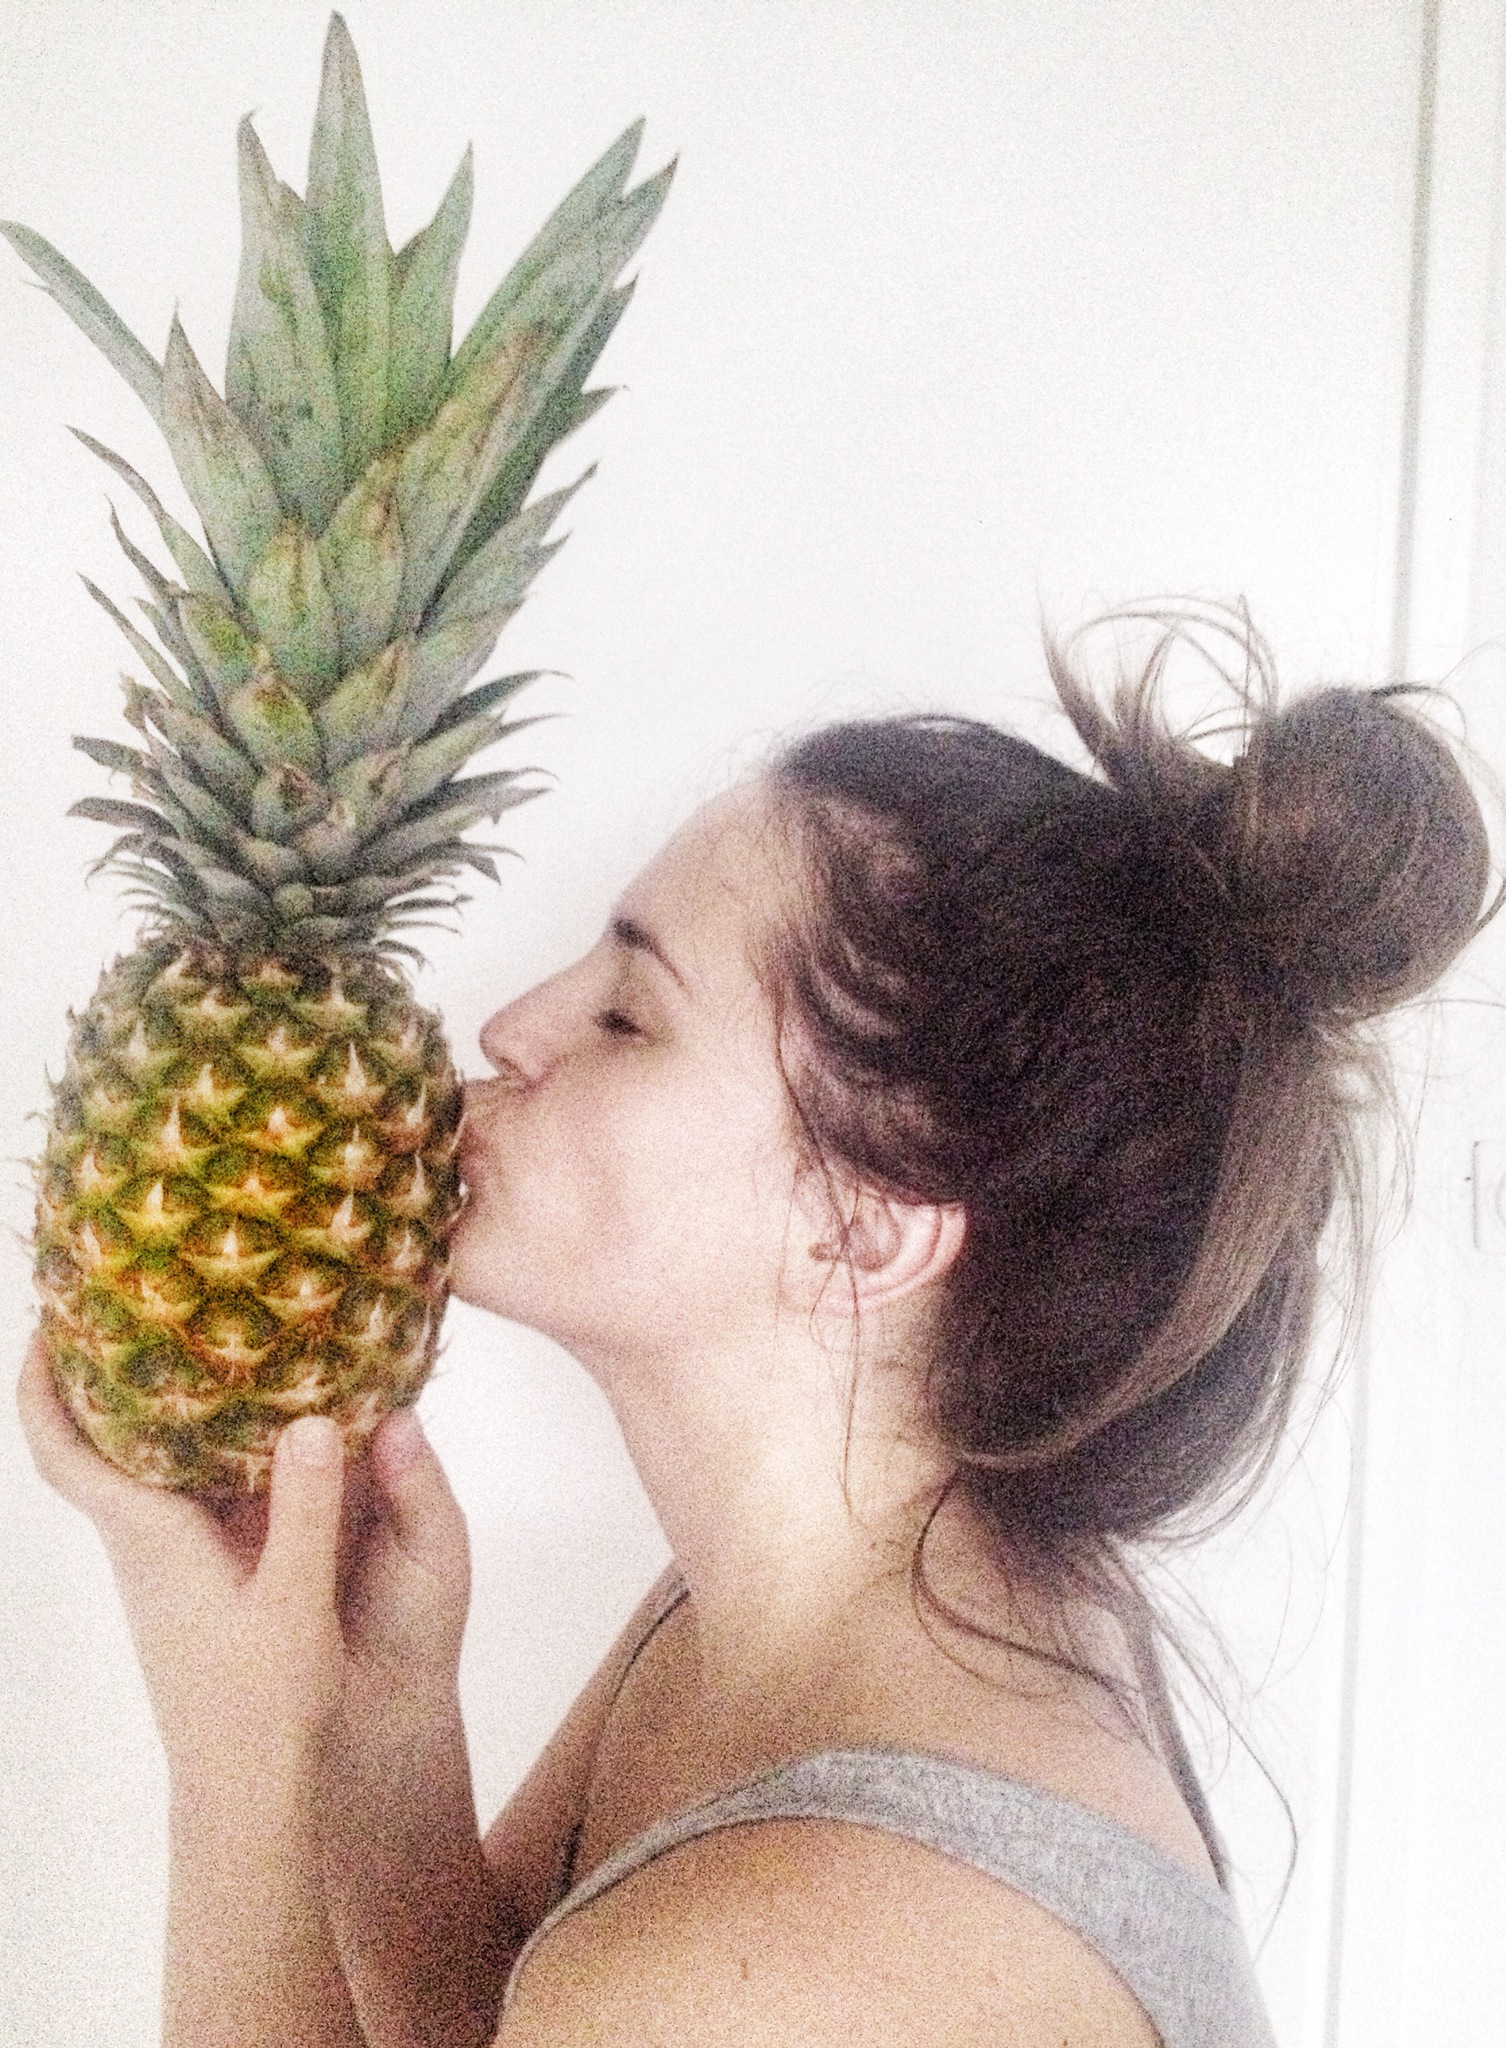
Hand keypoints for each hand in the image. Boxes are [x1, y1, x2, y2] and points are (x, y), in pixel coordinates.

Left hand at [17, 1333, 471, 1791]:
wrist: (252, 1794)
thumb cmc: (263, 1708)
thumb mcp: (293, 1605)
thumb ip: (304, 1510)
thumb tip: (313, 1418)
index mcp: (149, 1540)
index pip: (66, 1454)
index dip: (41, 1387)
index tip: (46, 1320)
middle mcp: (146, 1543)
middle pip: (98, 1442)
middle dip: (101, 1370)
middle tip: (136, 1299)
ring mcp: (171, 1562)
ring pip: (146, 1465)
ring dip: (156, 1403)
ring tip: (203, 1336)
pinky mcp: (204, 1578)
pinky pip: (189, 1488)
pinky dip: (207, 1443)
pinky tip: (263, 1423)